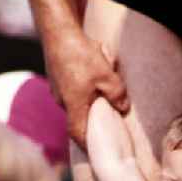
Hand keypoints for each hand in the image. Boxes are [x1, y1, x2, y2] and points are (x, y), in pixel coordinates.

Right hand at [44, 33, 128, 148]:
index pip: (79, 134)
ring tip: (102, 79)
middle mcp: (62, 101)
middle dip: (94, 117)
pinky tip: (92, 68)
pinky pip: (74, 87)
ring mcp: (58, 89)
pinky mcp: (57, 78)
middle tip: (108, 117)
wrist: (57, 30)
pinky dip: (84, 83)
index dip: (88, 145)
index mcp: (73, 106)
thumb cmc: (80, 55)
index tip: (97, 150)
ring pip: (78, 100)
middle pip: (80, 117)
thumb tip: (123, 108)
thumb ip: (117, 95)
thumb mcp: (106, 76)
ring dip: (91, 95)